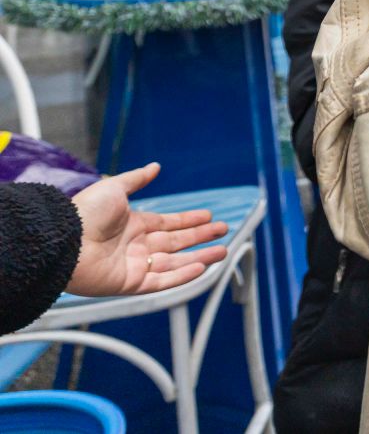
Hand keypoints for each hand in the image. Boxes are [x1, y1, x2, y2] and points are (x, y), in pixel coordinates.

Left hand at [66, 162, 229, 297]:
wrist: (65, 240)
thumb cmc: (85, 213)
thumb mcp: (114, 188)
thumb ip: (136, 179)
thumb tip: (155, 166)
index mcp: (134, 224)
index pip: (169, 223)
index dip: (190, 220)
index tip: (209, 216)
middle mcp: (136, 246)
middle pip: (177, 242)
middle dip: (201, 237)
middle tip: (223, 231)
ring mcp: (134, 265)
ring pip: (175, 263)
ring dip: (199, 257)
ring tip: (222, 251)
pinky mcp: (130, 283)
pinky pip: (161, 281)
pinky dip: (182, 276)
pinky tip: (200, 267)